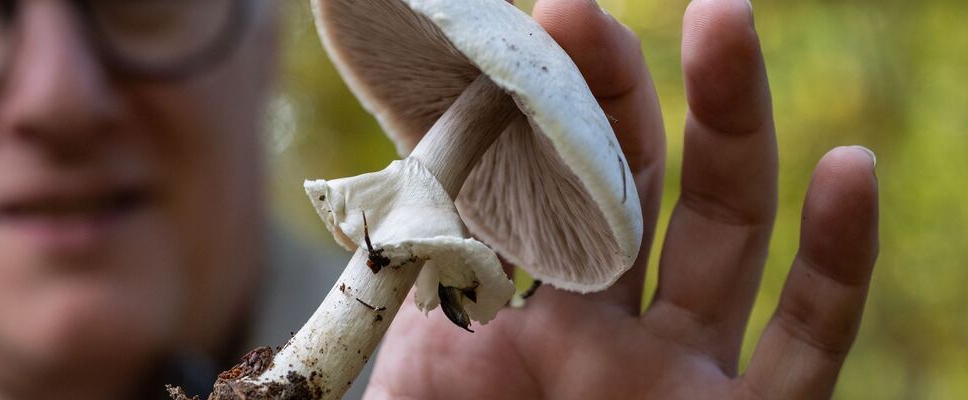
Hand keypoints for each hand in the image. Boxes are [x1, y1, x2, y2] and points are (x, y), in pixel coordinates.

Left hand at [365, 0, 879, 397]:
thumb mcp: (420, 318)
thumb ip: (434, 219)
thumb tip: (423, 85)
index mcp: (515, 299)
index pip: (543, 176)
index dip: (548, 100)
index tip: (547, 19)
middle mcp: (600, 324)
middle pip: (633, 186)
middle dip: (626, 95)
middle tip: (606, 16)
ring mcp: (674, 372)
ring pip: (725, 236)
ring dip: (732, 129)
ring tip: (727, 25)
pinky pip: (809, 348)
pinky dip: (841, 266)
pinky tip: (851, 172)